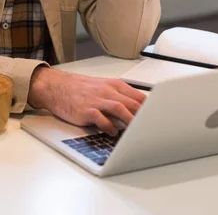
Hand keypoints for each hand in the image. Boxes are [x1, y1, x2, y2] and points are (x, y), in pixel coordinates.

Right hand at [28, 68, 145, 135]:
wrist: (57, 87)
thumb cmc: (81, 89)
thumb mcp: (103, 87)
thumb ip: (120, 97)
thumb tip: (138, 110)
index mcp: (114, 85)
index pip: (138, 96)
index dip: (150, 107)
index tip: (160, 117)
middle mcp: (108, 91)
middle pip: (132, 103)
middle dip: (144, 116)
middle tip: (153, 127)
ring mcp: (97, 100)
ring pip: (120, 109)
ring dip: (131, 121)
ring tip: (138, 132)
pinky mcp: (87, 111)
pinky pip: (102, 119)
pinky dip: (110, 127)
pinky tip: (113, 133)